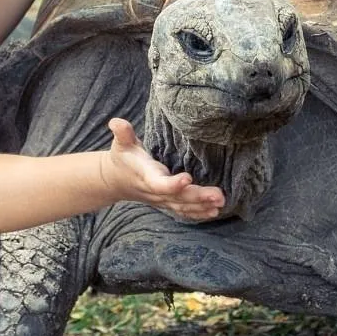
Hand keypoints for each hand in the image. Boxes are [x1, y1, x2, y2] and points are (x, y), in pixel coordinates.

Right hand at [100, 118, 224, 220]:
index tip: (188, 178)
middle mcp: (155, 191)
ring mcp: (162, 200)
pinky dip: (198, 213)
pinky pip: (183, 211)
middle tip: (218, 196)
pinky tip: (214, 211)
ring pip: (183, 206)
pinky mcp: (167, 203)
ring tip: (220, 203)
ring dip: (202, 206)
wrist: (116, 180)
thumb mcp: (121, 143)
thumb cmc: (123, 158)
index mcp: (146, 175)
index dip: (172, 184)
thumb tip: (116, 122)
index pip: (159, 183)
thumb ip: (122, 133)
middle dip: (198, 197)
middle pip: (178, 198)